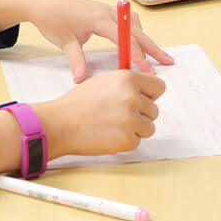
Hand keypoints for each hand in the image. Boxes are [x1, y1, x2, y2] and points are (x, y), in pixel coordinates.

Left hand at [0, 0, 174, 81]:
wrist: (41, 1)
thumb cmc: (52, 18)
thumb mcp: (63, 41)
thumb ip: (76, 60)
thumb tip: (81, 80)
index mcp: (98, 19)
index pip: (125, 40)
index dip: (138, 56)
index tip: (149, 70)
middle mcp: (105, 12)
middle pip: (136, 30)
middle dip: (152, 47)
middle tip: (167, 61)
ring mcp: (104, 9)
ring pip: (132, 23)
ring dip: (144, 37)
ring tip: (155, 54)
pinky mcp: (101, 10)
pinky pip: (125, 19)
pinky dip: (134, 30)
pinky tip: (134, 40)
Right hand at [37, 70, 165, 158]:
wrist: (61, 123)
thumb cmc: (79, 102)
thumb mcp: (103, 81)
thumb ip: (127, 84)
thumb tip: (146, 91)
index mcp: (127, 79)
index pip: (159, 86)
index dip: (149, 94)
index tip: (142, 98)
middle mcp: (131, 97)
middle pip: (154, 109)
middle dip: (140, 113)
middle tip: (117, 114)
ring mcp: (130, 120)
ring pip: (149, 127)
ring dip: (135, 128)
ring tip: (112, 124)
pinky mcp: (127, 140)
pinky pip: (137, 141)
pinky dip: (125, 140)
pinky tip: (108, 134)